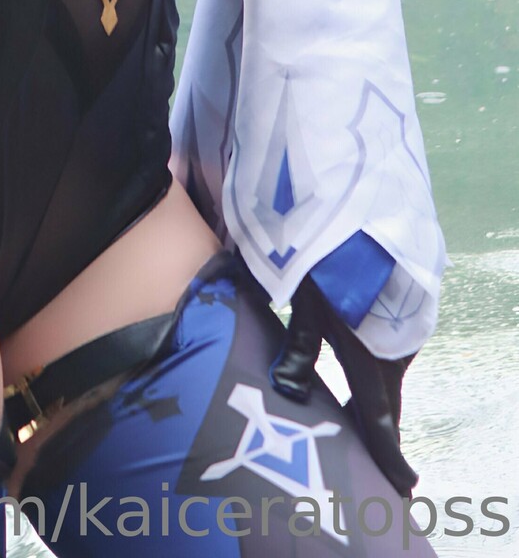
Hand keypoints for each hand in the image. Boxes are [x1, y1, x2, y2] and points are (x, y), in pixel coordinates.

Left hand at [270, 273, 418, 497]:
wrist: (362, 204)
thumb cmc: (327, 251)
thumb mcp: (306, 298)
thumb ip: (299, 345)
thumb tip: (287, 389)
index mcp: (371, 356)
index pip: (381, 420)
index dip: (388, 455)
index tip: (403, 486)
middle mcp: (394, 347)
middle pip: (383, 396)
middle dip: (375, 423)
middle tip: (372, 451)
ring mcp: (401, 325)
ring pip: (383, 366)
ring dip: (368, 383)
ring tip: (355, 406)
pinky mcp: (402, 304)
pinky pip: (386, 342)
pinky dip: (371, 355)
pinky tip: (357, 354)